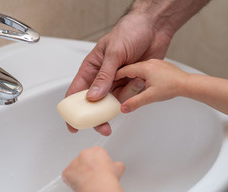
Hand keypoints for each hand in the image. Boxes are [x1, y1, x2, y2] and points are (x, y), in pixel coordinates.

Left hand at [62, 146, 124, 191]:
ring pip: (75, 169)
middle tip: (94, 178)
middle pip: (84, 160)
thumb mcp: (119, 168)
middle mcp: (83, 154)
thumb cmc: (107, 178)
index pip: (96, 154)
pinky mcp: (66, 172)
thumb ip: (116, 164)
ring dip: (80, 175)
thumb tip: (117, 166)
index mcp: (96, 150)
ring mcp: (73, 163)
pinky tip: (80, 186)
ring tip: (88, 184)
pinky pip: (67, 177)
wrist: (98, 187)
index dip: (99, 163)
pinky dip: (72, 182)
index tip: (101, 170)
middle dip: (88, 168)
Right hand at [65, 13, 171, 135]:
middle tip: (102, 127)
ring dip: (118, 105)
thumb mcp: (114, 53)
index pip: (77, 91)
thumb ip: (104, 76)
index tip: (73, 123)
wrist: (154, 28)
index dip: (73, 109)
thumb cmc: (130, 31)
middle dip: (97, 116)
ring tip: (126, 97)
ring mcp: (117, 81)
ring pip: (112, 103)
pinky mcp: (131, 83)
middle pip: (95, 103)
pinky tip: (136, 87)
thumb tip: (93, 96)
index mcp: (92, 68)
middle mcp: (103, 77)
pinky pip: (128, 97)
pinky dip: (131, 96)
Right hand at [114, 59, 188, 112]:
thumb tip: (123, 108)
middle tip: (117, 87)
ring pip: (138, 71)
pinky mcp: (161, 67)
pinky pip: (147, 71)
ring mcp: (155, 64)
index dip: (113, 78)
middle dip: (123, 79)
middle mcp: (148, 64)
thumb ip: (135, 101)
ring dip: (133, 78)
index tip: (107, 83)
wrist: (189, 83)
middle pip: (130, 71)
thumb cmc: (172, 85)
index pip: (121, 71)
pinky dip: (142, 77)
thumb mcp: (150, 95)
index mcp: (142, 67)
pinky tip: (142, 83)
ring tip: (129, 85)